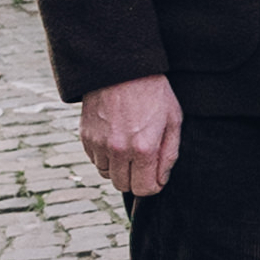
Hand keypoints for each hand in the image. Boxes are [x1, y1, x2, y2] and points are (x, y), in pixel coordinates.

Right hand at [78, 74, 182, 198]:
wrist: (122, 69)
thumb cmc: (153, 93)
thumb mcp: (173, 121)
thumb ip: (169, 155)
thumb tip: (161, 180)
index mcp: (143, 148)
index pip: (145, 189)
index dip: (153, 186)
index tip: (156, 176)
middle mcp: (118, 150)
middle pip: (123, 186)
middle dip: (136, 179)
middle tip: (144, 162)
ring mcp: (99, 144)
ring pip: (107, 174)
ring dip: (119, 168)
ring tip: (129, 148)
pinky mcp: (86, 136)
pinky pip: (95, 160)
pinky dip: (105, 157)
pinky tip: (116, 139)